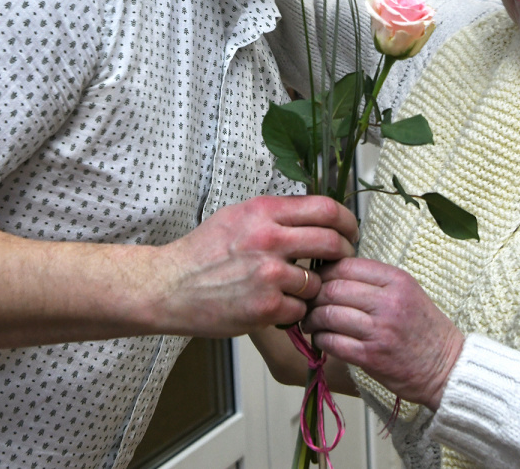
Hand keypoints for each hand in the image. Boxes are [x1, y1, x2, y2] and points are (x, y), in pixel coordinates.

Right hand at [150, 195, 358, 337]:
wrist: (169, 287)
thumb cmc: (202, 253)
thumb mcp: (237, 217)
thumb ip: (274, 215)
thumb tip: (312, 215)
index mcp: (264, 212)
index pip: (325, 208)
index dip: (347, 221)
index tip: (350, 231)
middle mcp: (269, 239)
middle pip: (332, 241)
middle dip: (344, 252)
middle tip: (342, 260)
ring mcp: (269, 274)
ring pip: (318, 281)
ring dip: (312, 288)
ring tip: (294, 290)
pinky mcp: (266, 305)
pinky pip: (300, 309)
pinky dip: (293, 311)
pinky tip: (276, 307)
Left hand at [303, 257, 463, 409]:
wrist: (448, 368)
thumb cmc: (425, 330)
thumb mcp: (408, 292)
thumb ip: (376, 281)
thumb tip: (335, 274)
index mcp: (397, 281)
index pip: (346, 266)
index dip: (324, 272)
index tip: (317, 279)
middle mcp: (388, 302)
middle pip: (333, 288)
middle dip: (314, 295)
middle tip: (308, 302)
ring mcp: (379, 330)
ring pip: (328, 314)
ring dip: (312, 318)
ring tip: (311, 321)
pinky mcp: (371, 357)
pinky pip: (332, 342)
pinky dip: (320, 339)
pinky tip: (321, 339)